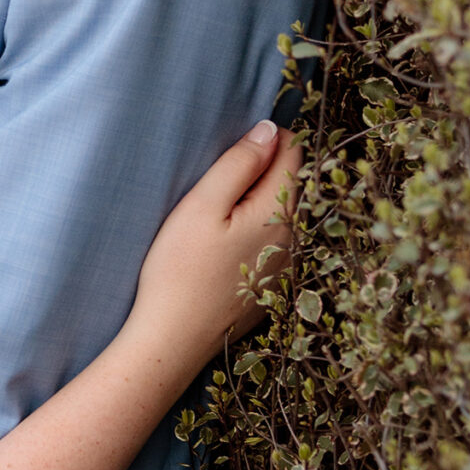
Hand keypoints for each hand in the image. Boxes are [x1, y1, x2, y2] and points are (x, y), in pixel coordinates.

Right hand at [132, 120, 300, 376]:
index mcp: (280, 212)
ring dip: (258, 202)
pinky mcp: (274, 286)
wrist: (174, 340)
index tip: (232, 149)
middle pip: (292, 182)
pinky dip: (254, 232)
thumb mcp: (202, 206)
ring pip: (283, 213)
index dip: (265, 140)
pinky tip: (222, 247)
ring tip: (217, 215)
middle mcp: (296, 238)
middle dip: (262, 171)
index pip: (294, 153)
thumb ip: (239, 164)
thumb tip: (268, 129)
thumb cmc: (180, 270)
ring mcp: (288, 266)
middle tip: (217, 183)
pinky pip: (275, 242)